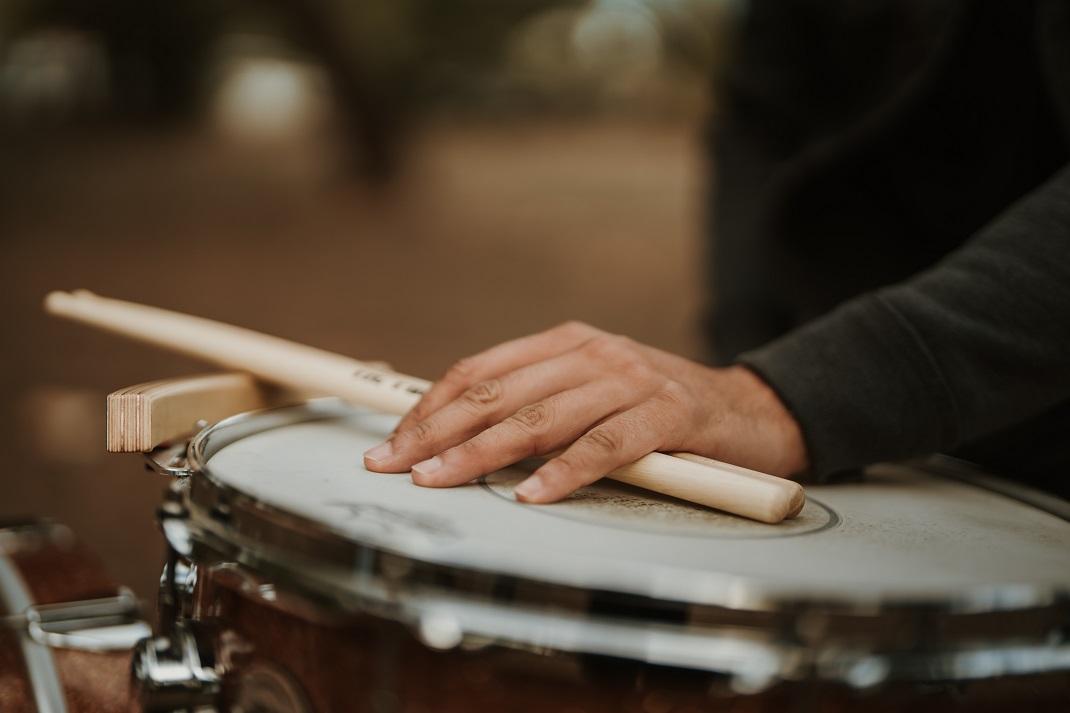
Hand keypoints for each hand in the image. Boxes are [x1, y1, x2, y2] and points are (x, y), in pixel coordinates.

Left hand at [363, 322, 807, 501]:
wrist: (748, 411)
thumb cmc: (657, 411)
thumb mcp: (592, 392)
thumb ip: (538, 404)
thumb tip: (457, 437)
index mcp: (566, 343)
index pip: (481, 371)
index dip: (432, 406)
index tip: (394, 442)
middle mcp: (593, 353)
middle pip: (499, 393)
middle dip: (438, 432)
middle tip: (397, 465)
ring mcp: (631, 380)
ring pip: (542, 417)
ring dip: (482, 453)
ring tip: (440, 479)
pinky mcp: (668, 414)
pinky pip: (606, 445)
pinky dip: (565, 471)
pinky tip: (532, 493)